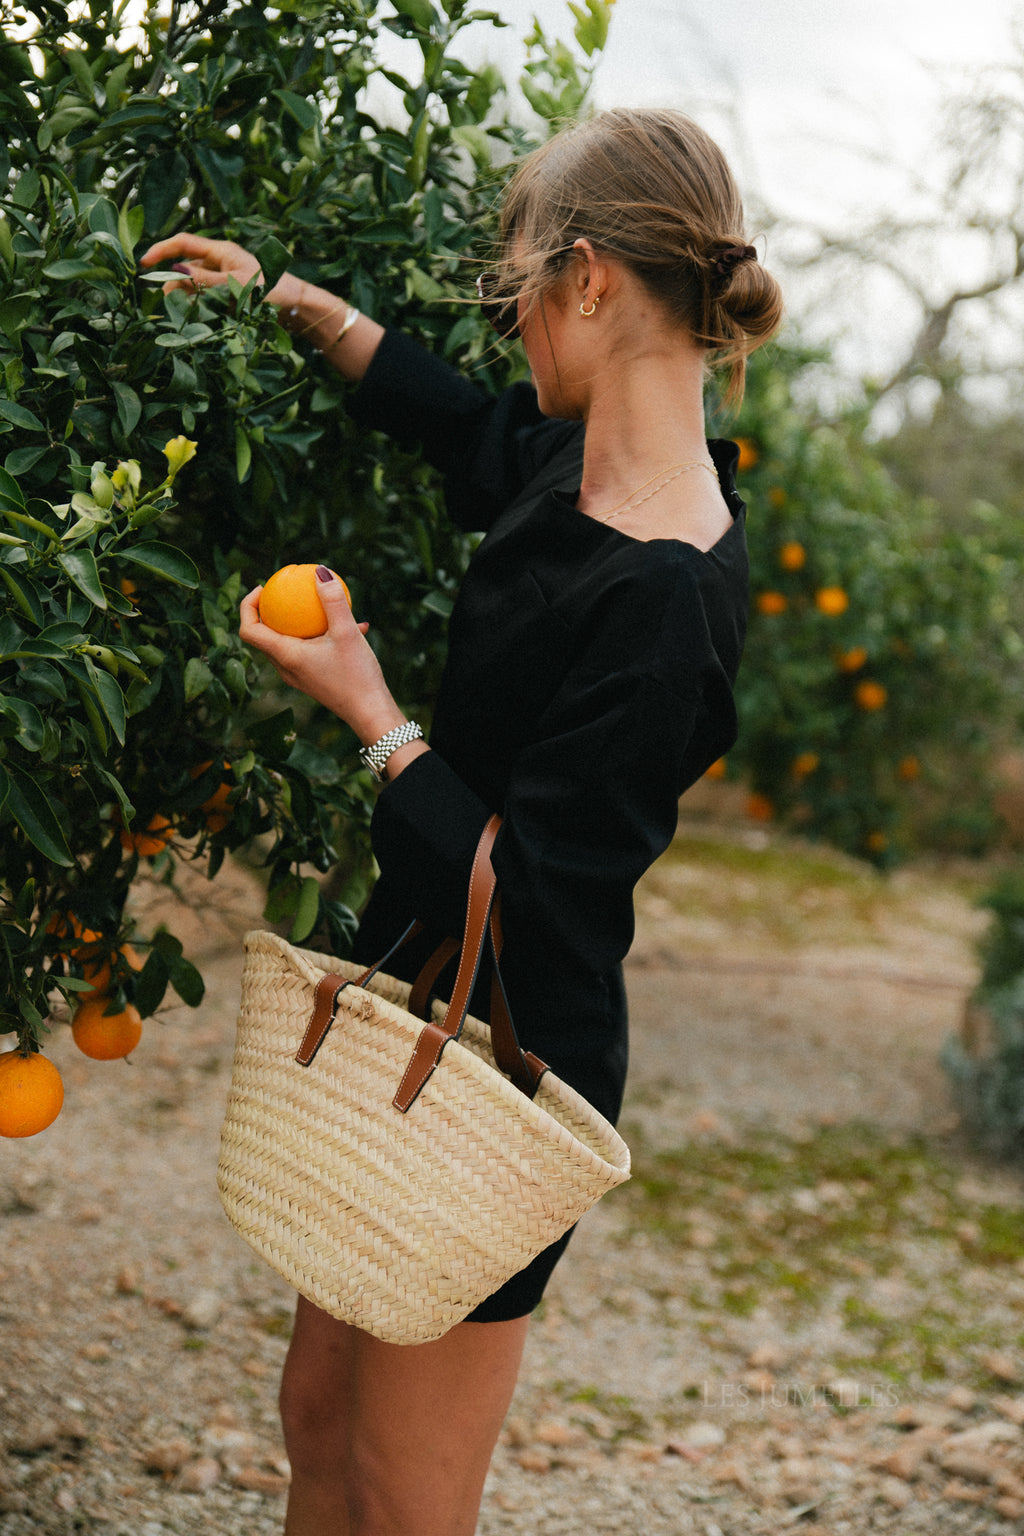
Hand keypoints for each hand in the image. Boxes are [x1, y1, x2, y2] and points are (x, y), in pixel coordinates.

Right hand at [140, 233, 299, 306]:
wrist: (297, 307)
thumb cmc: (271, 291)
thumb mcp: (235, 286)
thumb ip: (205, 281)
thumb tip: (175, 273)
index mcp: (221, 251)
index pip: (183, 243)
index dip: (161, 251)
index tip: (143, 264)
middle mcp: (220, 261)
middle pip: (186, 268)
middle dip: (174, 284)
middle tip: (167, 305)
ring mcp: (224, 278)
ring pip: (195, 286)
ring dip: (187, 299)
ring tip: (184, 316)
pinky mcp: (230, 294)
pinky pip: (207, 298)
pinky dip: (200, 307)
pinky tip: (199, 320)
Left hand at [239, 569, 404, 745]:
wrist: (370, 714)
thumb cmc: (358, 676)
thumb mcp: (348, 633)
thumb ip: (334, 602)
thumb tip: (320, 571)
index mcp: (285, 656)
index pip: (249, 629)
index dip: (248, 605)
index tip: (264, 587)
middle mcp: (286, 667)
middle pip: (263, 635)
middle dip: (270, 610)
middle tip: (285, 590)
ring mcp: (298, 675)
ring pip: (287, 642)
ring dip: (297, 622)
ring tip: (318, 603)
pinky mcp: (312, 679)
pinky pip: (307, 651)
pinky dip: (320, 635)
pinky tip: (353, 624)